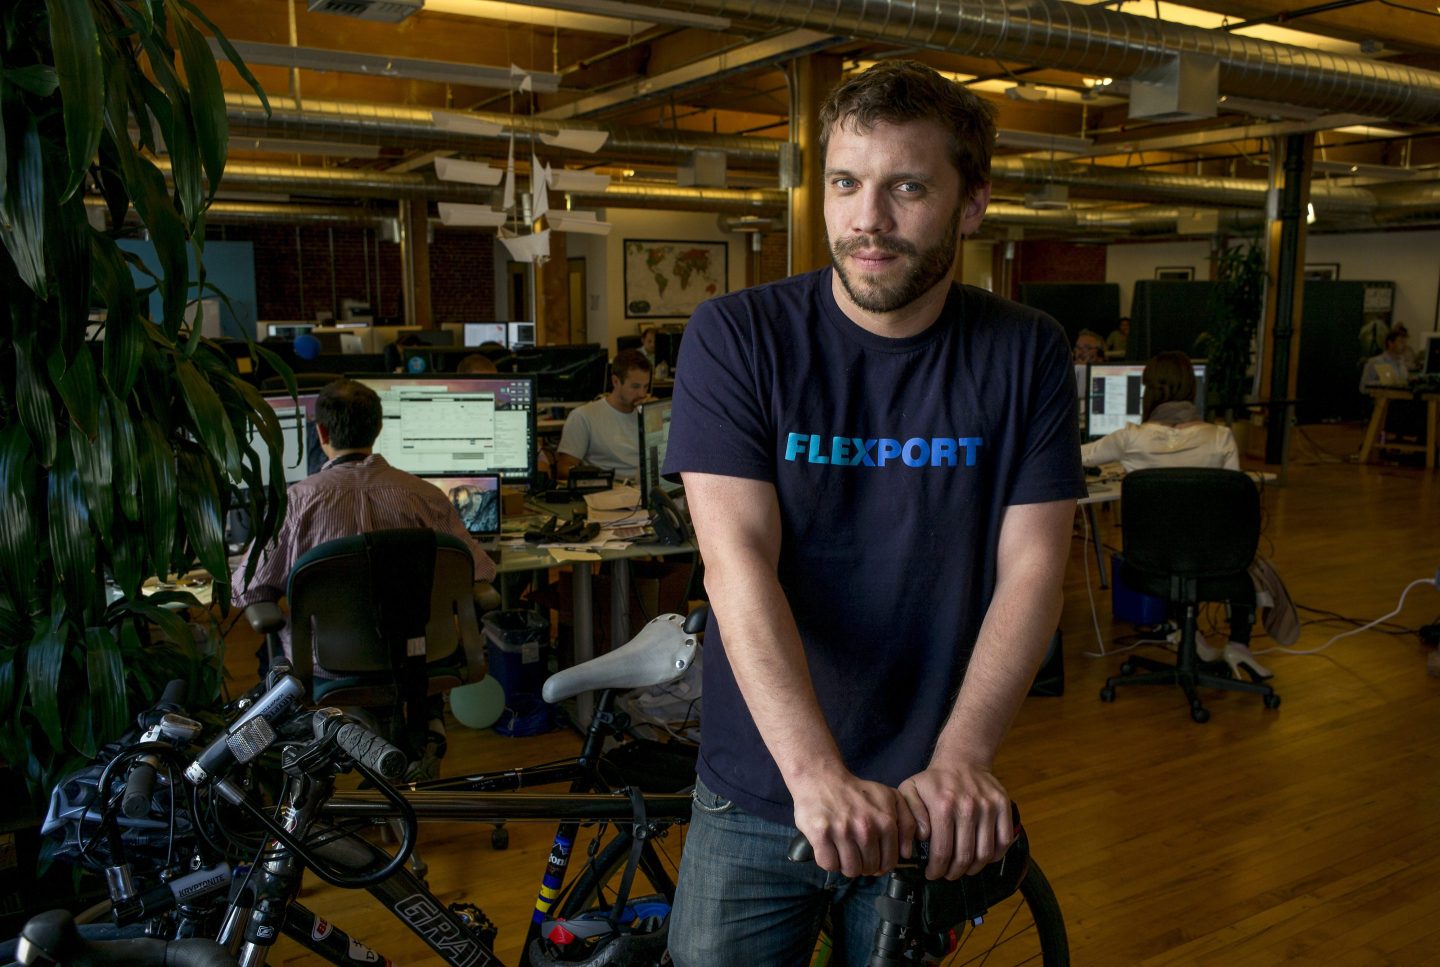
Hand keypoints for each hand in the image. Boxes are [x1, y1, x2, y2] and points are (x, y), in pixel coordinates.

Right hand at [791, 769, 916, 877]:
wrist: (822, 778)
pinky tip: (829, 847)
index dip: (880, 864)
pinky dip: (829, 860)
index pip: (889, 862)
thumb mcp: (890, 798)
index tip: (872, 856)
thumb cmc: (857, 792)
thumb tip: (906, 853)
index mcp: (885, 821)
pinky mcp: (821, 834)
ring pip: (850, 870)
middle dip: (863, 864)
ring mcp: (842, 831)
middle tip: (855, 850)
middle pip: (869, 868)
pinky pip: (830, 865)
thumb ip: (906, 823)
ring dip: (846, 865)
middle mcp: (866, 828)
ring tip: (843, 849)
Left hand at [898, 763, 1013, 879]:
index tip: (932, 874)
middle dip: (954, 872)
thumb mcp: (910, 790)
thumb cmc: (934, 781)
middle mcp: (968, 806)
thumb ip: (910, 815)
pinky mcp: (1003, 805)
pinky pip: (1004, 841)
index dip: (937, 869)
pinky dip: (995, 856)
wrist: (962, 760)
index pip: (942, 851)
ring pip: (985, 853)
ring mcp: (988, 806)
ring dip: (974, 868)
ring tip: (964, 869)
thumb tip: (922, 837)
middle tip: (948, 874)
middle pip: (964, 856)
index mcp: (943, 805)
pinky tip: (982, 857)